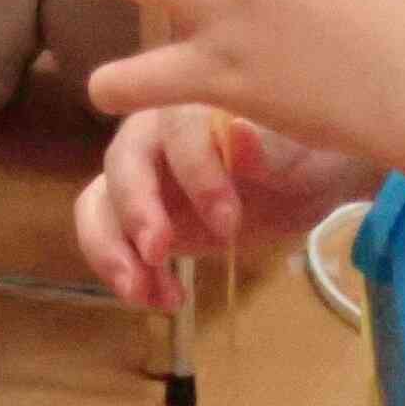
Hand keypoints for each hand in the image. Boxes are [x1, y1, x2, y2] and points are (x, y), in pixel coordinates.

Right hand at [73, 105, 376, 306]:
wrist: (304, 183)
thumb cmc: (302, 155)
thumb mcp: (299, 158)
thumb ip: (266, 152)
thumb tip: (239, 133)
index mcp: (193, 106)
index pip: (177, 130)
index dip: (196, 174)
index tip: (229, 224)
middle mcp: (154, 134)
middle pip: (122, 163)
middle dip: (135, 210)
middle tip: (159, 254)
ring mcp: (140, 177)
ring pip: (99, 202)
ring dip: (111, 249)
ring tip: (141, 293)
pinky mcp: (138, 216)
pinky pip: (108, 237)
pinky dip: (124, 271)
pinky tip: (161, 299)